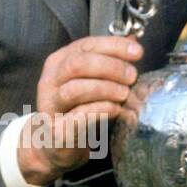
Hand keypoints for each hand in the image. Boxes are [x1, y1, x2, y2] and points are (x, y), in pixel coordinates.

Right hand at [18, 35, 143, 186]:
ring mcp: (50, 106)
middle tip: (132, 76)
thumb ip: (109, 61)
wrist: (55, 145)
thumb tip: (133, 41)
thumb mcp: (91, 80)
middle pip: (78, 64)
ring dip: (106, 89)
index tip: (137, 52)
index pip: (85, 45)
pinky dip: (101, 110)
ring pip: (75, 89)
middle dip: (110, 67)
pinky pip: (79, 116)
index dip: (113, 46)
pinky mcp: (57, 130)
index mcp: (58, 62)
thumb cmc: (77, 109)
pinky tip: (115, 109)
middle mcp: (50, 81)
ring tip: (124, 94)